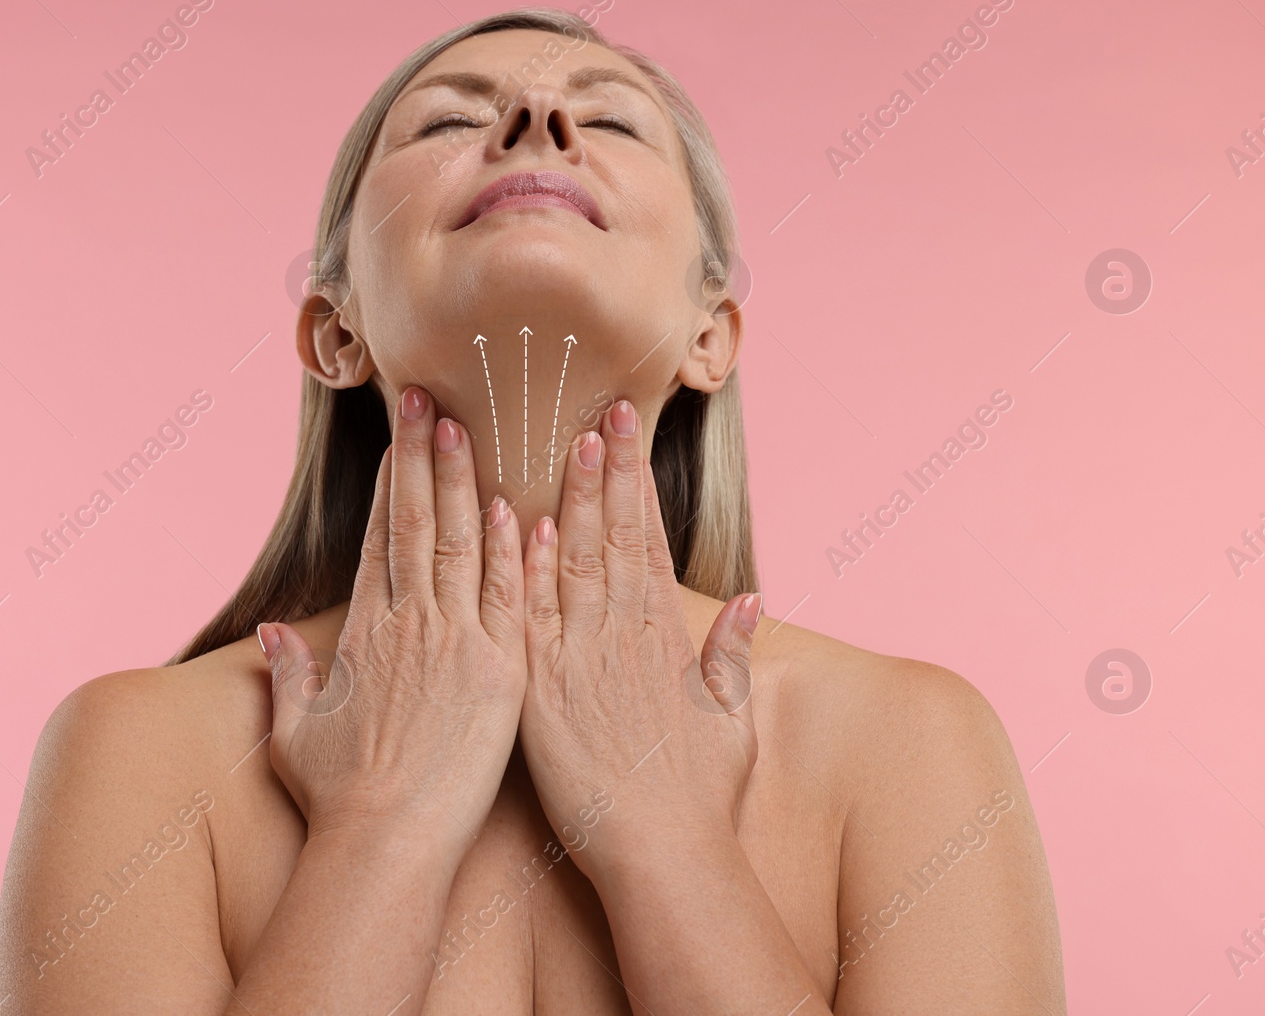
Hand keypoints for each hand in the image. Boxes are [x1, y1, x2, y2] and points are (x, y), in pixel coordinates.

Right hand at [261, 386, 526, 856]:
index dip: (390, 487)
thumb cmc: (341, 798)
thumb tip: (271, 635)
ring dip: (463, 482)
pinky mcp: (501, 671)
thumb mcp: (299, 731)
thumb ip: (288, 675)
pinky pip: (509, 597)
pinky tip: (513, 506)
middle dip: (420, 457)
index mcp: (369, 633)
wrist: (386, 843)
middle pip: (417, 524)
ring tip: (465, 426)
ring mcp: (458, 644)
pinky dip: (510, 550)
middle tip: (426, 398)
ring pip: (461, 544)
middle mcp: (411, 625)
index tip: (396, 443)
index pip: (382, 541)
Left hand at [518, 398, 761, 882]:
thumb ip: (730, 655)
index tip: (626, 436)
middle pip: (612, 536)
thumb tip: (748, 600)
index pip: (646, 542)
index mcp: (663, 637)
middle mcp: (623, 636)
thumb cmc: (697, 796)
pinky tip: (516, 522)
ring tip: (564, 442)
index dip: (635, 485)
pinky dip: (525, 568)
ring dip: (567, 499)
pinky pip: (530, 616)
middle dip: (606, 469)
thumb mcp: (729, 721)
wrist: (662, 853)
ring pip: (572, 561)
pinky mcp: (543, 689)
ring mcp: (581, 658)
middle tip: (599, 411)